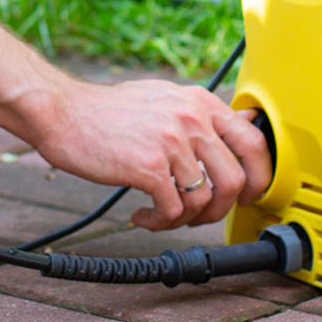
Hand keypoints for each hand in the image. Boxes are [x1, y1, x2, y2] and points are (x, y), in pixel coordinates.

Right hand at [30, 79, 271, 229]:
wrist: (62, 113)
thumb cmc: (106, 111)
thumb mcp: (164, 99)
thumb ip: (203, 114)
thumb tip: (247, 120)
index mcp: (199, 102)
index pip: (253, 142)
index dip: (259, 176)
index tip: (245, 195)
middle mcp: (191, 119)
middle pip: (234, 179)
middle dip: (220, 209)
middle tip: (199, 215)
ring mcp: (171, 143)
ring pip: (203, 200)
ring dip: (186, 219)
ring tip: (164, 216)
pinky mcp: (148, 167)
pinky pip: (172, 209)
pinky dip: (160, 222)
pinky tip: (143, 216)